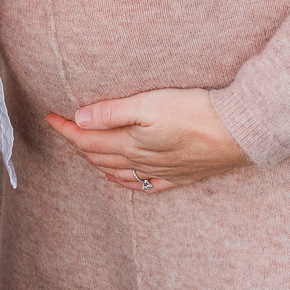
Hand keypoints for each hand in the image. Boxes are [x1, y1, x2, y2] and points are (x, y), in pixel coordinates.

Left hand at [46, 87, 249, 193]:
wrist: (239, 131)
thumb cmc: (195, 111)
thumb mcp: (150, 103)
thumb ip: (113, 112)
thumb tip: (80, 119)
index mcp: (131, 143)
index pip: (88, 138)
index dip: (66, 128)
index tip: (50, 117)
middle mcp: (142, 161)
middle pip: (100, 155)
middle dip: (77, 143)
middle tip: (63, 128)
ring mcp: (162, 171)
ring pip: (119, 171)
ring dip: (97, 161)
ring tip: (84, 150)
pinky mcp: (181, 175)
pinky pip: (145, 185)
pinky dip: (126, 182)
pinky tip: (122, 178)